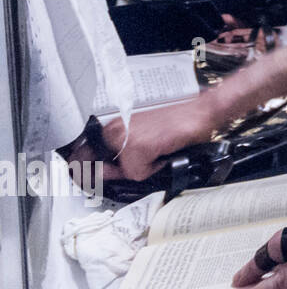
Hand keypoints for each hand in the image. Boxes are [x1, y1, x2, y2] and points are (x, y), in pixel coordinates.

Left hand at [97, 95, 217, 180]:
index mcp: (113, 126)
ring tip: (157, 153)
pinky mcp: (139, 147)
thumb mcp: (144, 138)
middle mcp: (115, 130)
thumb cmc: (177, 123)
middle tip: (143, 162)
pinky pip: (139, 173)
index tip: (89, 176)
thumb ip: (120, 157)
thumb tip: (100, 174)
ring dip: (140, 169)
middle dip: (120, 172)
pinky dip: (154, 169)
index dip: (88, 170)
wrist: (201, 112)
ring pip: (125, 171)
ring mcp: (126, 138)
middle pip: (102, 168)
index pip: (84, 155)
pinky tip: (163, 154)